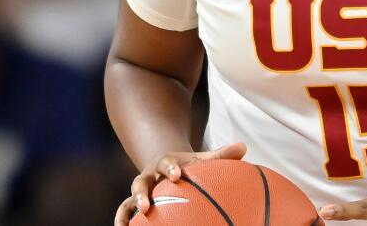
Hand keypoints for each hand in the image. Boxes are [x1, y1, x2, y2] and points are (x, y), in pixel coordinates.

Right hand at [113, 142, 246, 225]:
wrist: (169, 167)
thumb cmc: (190, 166)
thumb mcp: (202, 159)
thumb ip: (221, 155)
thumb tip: (243, 147)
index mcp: (167, 163)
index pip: (167, 164)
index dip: (171, 169)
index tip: (177, 175)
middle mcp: (150, 175)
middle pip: (141, 182)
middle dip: (142, 193)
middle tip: (148, 205)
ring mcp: (142, 189)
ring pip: (129, 198)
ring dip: (129, 210)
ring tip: (127, 225)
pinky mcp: (135, 202)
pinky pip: (124, 210)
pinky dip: (122, 220)